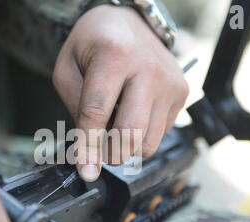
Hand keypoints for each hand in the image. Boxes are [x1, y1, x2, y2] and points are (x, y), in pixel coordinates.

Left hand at [53, 5, 188, 180]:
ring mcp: (170, 83)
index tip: (86, 171)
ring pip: (148, 142)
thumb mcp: (68, 68)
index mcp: (115, 56)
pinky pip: (160, 133)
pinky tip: (133, 114)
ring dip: (127, 146)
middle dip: (111, 154)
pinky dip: (142, 133)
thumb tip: (88, 150)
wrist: (130, 23)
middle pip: (131, 133)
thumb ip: (75, 107)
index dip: (88, 147)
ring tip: (116, 125)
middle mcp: (149, 69)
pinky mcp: (181, 93)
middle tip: (99, 153)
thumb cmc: (95, 44)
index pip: (97, 112)